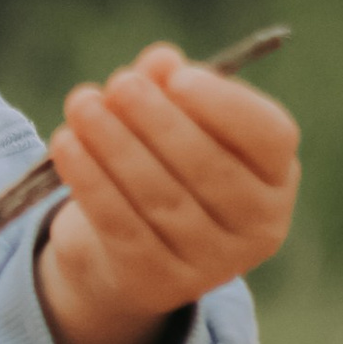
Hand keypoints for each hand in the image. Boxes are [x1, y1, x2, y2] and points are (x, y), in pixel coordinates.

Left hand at [35, 43, 300, 343]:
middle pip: (210, 168)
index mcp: (275, 176)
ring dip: (115, 145)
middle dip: (158, 120)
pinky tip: (67, 144)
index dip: (225, 104)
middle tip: (119, 84)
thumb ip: (169, 87)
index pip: (270, 137)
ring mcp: (211, 262)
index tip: (177, 77)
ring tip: (83, 106)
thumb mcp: (170, 122)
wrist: (125, 252)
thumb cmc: (162, 165)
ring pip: (161, 197)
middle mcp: (256, 225)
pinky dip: (91, 182)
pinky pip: (122, 227)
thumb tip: (160, 61)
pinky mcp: (158, 282)